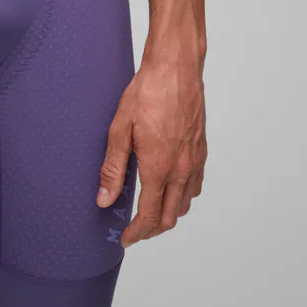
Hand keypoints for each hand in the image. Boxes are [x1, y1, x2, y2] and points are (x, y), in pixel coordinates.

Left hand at [96, 58, 205, 245]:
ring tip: (151, 211)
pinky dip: (184, 196)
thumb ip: (113, 168)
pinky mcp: (201, 149)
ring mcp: (195, 160)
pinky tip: (171, 187)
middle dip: (152, 229)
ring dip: (169, 214)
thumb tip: (104, 200)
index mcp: (159, 167)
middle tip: (136, 229)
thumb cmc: (148, 92)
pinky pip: (196, 185)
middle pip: (170, 217)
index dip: (137, 232)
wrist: (176, 67)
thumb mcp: (120, 128)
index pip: (150, 215)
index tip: (126, 238)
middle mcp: (181, 169)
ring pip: (186, 203)